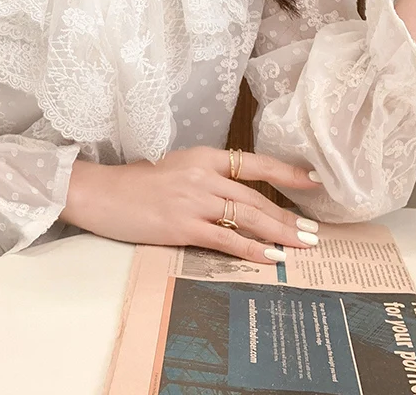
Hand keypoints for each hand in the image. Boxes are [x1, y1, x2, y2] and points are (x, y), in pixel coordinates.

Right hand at [59, 147, 323, 263]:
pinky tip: (270, 258)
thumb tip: (236, 195)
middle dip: (288, 216)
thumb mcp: (176, 168)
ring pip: (248, 217)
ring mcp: (194, 200)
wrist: (102, 193)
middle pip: (256, 196)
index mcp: (202, 156)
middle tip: (313, 231)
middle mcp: (203, 174)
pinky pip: (226, 238)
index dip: (286, 173)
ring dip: (279, 233)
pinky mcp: (183, 225)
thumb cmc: (136, 183)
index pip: (254, 162)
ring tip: (302, 246)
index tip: (313, 181)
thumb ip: (205, 177)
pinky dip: (252, 249)